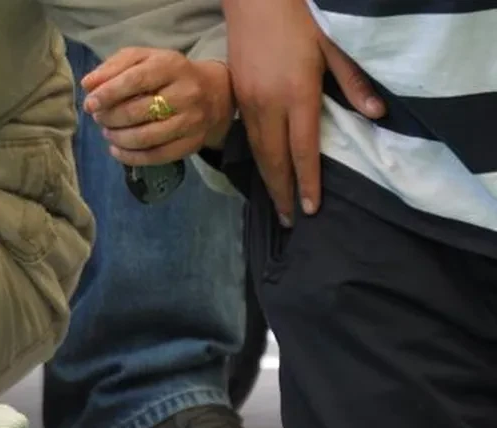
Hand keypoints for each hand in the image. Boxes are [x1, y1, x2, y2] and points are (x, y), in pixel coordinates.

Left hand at [80, 47, 233, 166]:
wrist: (214, 92)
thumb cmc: (168, 73)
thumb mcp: (143, 59)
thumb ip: (114, 67)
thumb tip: (88, 84)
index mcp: (170, 65)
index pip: (135, 80)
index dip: (108, 94)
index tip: (90, 104)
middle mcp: (185, 93)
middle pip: (137, 112)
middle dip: (110, 117)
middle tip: (99, 117)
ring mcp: (191, 120)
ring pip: (145, 138)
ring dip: (117, 138)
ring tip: (108, 132)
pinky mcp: (192, 143)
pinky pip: (156, 156)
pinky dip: (129, 156)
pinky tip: (117, 149)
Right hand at [224, 0, 383, 224]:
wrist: (254, 1)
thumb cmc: (300, 20)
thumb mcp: (333, 45)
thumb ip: (354, 81)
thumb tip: (378, 114)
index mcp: (296, 94)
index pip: (302, 150)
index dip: (308, 182)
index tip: (311, 209)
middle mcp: (268, 106)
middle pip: (273, 160)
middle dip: (282, 193)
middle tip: (290, 221)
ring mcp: (247, 104)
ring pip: (257, 152)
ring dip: (267, 181)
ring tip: (277, 204)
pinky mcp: (235, 98)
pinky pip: (246, 138)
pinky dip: (256, 160)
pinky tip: (263, 170)